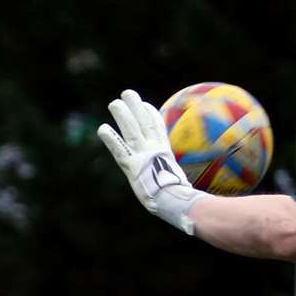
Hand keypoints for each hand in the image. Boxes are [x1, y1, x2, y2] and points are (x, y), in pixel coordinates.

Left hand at [96, 88, 204, 234]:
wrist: (177, 202)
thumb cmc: (186, 201)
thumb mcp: (187, 187)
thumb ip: (185, 183)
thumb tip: (193, 190)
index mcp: (166, 154)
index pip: (158, 129)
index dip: (151, 115)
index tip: (145, 105)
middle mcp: (155, 150)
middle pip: (144, 123)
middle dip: (136, 107)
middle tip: (127, 93)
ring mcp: (143, 156)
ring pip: (131, 131)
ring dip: (123, 115)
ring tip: (114, 103)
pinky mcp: (132, 166)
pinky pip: (119, 149)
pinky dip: (111, 138)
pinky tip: (102, 129)